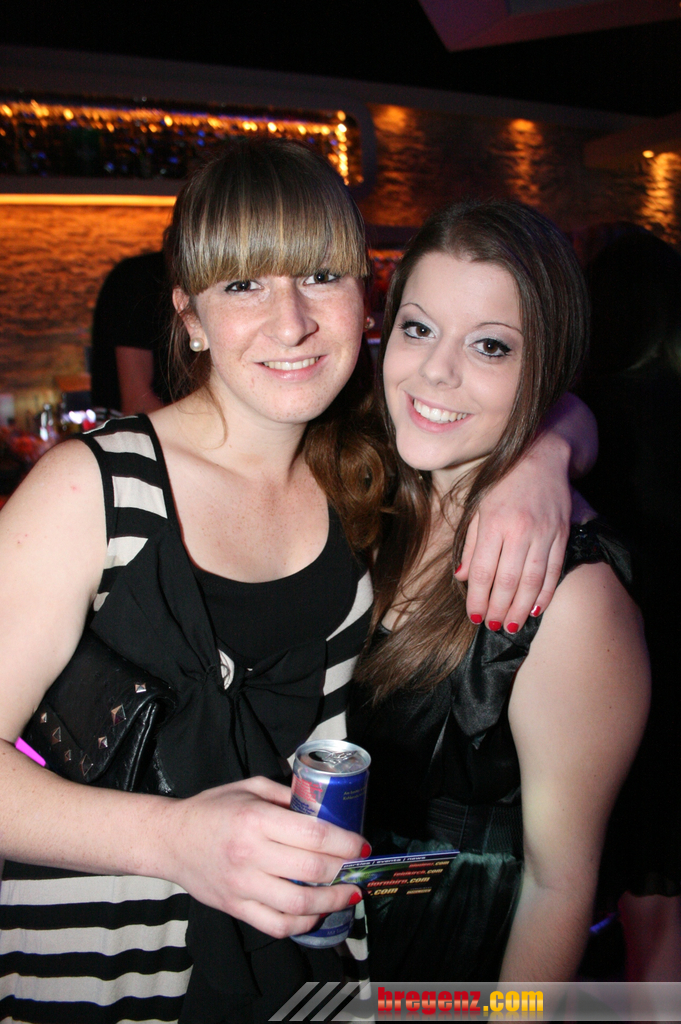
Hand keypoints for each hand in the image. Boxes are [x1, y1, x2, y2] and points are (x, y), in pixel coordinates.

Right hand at [163, 776, 363, 938]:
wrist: (170, 839)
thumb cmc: (212, 809)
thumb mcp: (249, 787)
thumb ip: (286, 794)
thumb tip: (322, 804)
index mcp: (256, 819)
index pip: (313, 833)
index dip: (344, 842)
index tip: (362, 845)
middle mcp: (250, 854)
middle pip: (311, 869)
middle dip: (345, 871)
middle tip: (360, 868)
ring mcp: (242, 885)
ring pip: (298, 904)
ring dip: (332, 902)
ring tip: (349, 894)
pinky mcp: (235, 907)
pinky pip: (276, 925)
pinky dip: (302, 924)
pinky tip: (316, 912)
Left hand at [456, 437, 571, 631]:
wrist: (542, 456)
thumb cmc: (502, 482)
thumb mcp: (478, 507)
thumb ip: (470, 544)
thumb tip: (462, 577)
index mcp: (494, 522)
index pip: (484, 570)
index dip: (478, 598)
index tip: (474, 615)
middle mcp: (520, 529)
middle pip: (508, 581)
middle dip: (499, 609)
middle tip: (492, 626)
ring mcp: (544, 532)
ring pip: (532, 580)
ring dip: (521, 608)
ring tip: (512, 626)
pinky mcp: (562, 533)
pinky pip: (554, 570)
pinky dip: (546, 593)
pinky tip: (536, 609)